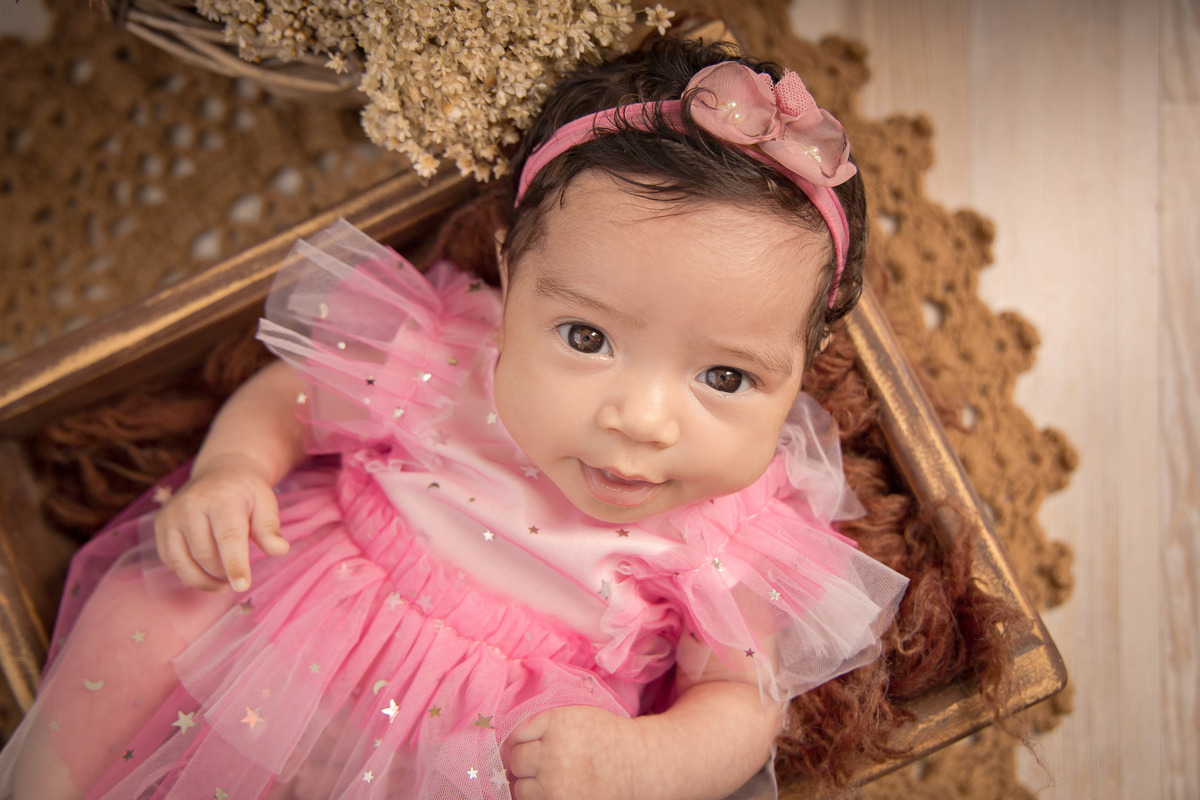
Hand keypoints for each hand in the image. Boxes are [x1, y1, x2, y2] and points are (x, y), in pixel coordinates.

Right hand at [153, 454, 289, 591]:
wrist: (219, 472)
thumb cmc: (246, 492)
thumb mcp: (265, 502)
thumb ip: (270, 527)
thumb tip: (280, 550)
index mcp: (220, 498)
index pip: (228, 536)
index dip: (235, 564)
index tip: (242, 586)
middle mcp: (190, 505)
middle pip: (205, 554)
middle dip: (223, 573)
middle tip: (239, 579)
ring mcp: (170, 516)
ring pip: (183, 562)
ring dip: (204, 580)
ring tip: (224, 584)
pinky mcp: (161, 527)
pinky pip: (171, 561)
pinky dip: (188, 573)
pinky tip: (206, 573)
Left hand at [506, 706, 645, 799]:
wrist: (637, 763)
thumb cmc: (604, 737)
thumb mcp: (575, 715)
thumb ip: (542, 724)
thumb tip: (504, 746)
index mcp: (556, 724)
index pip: (516, 735)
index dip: (522, 742)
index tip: (534, 745)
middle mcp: (553, 754)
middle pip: (515, 761)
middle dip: (524, 762)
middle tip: (545, 763)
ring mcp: (556, 784)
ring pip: (520, 787)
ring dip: (530, 784)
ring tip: (552, 779)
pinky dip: (540, 797)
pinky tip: (554, 790)